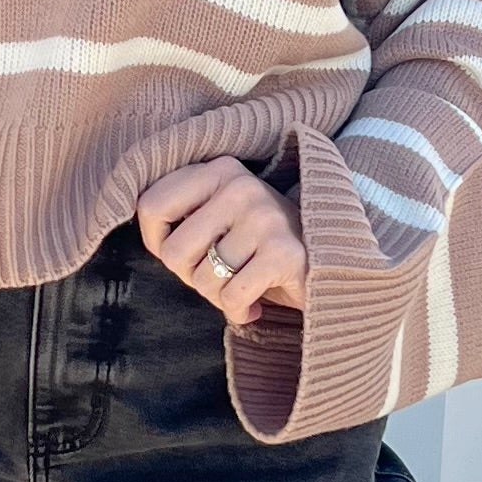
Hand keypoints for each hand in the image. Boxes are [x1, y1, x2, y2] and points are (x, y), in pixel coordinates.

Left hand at [135, 157, 306, 328]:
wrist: (332, 266)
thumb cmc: (262, 246)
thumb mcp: (222, 215)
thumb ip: (185, 214)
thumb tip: (149, 237)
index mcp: (220, 169)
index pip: (151, 206)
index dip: (156, 242)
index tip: (184, 253)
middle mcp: (242, 186)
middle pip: (173, 251)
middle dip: (191, 277)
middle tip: (221, 276)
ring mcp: (265, 218)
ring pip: (202, 279)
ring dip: (218, 296)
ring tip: (242, 287)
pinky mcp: (283, 254)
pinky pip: (231, 297)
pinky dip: (239, 311)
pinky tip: (257, 304)